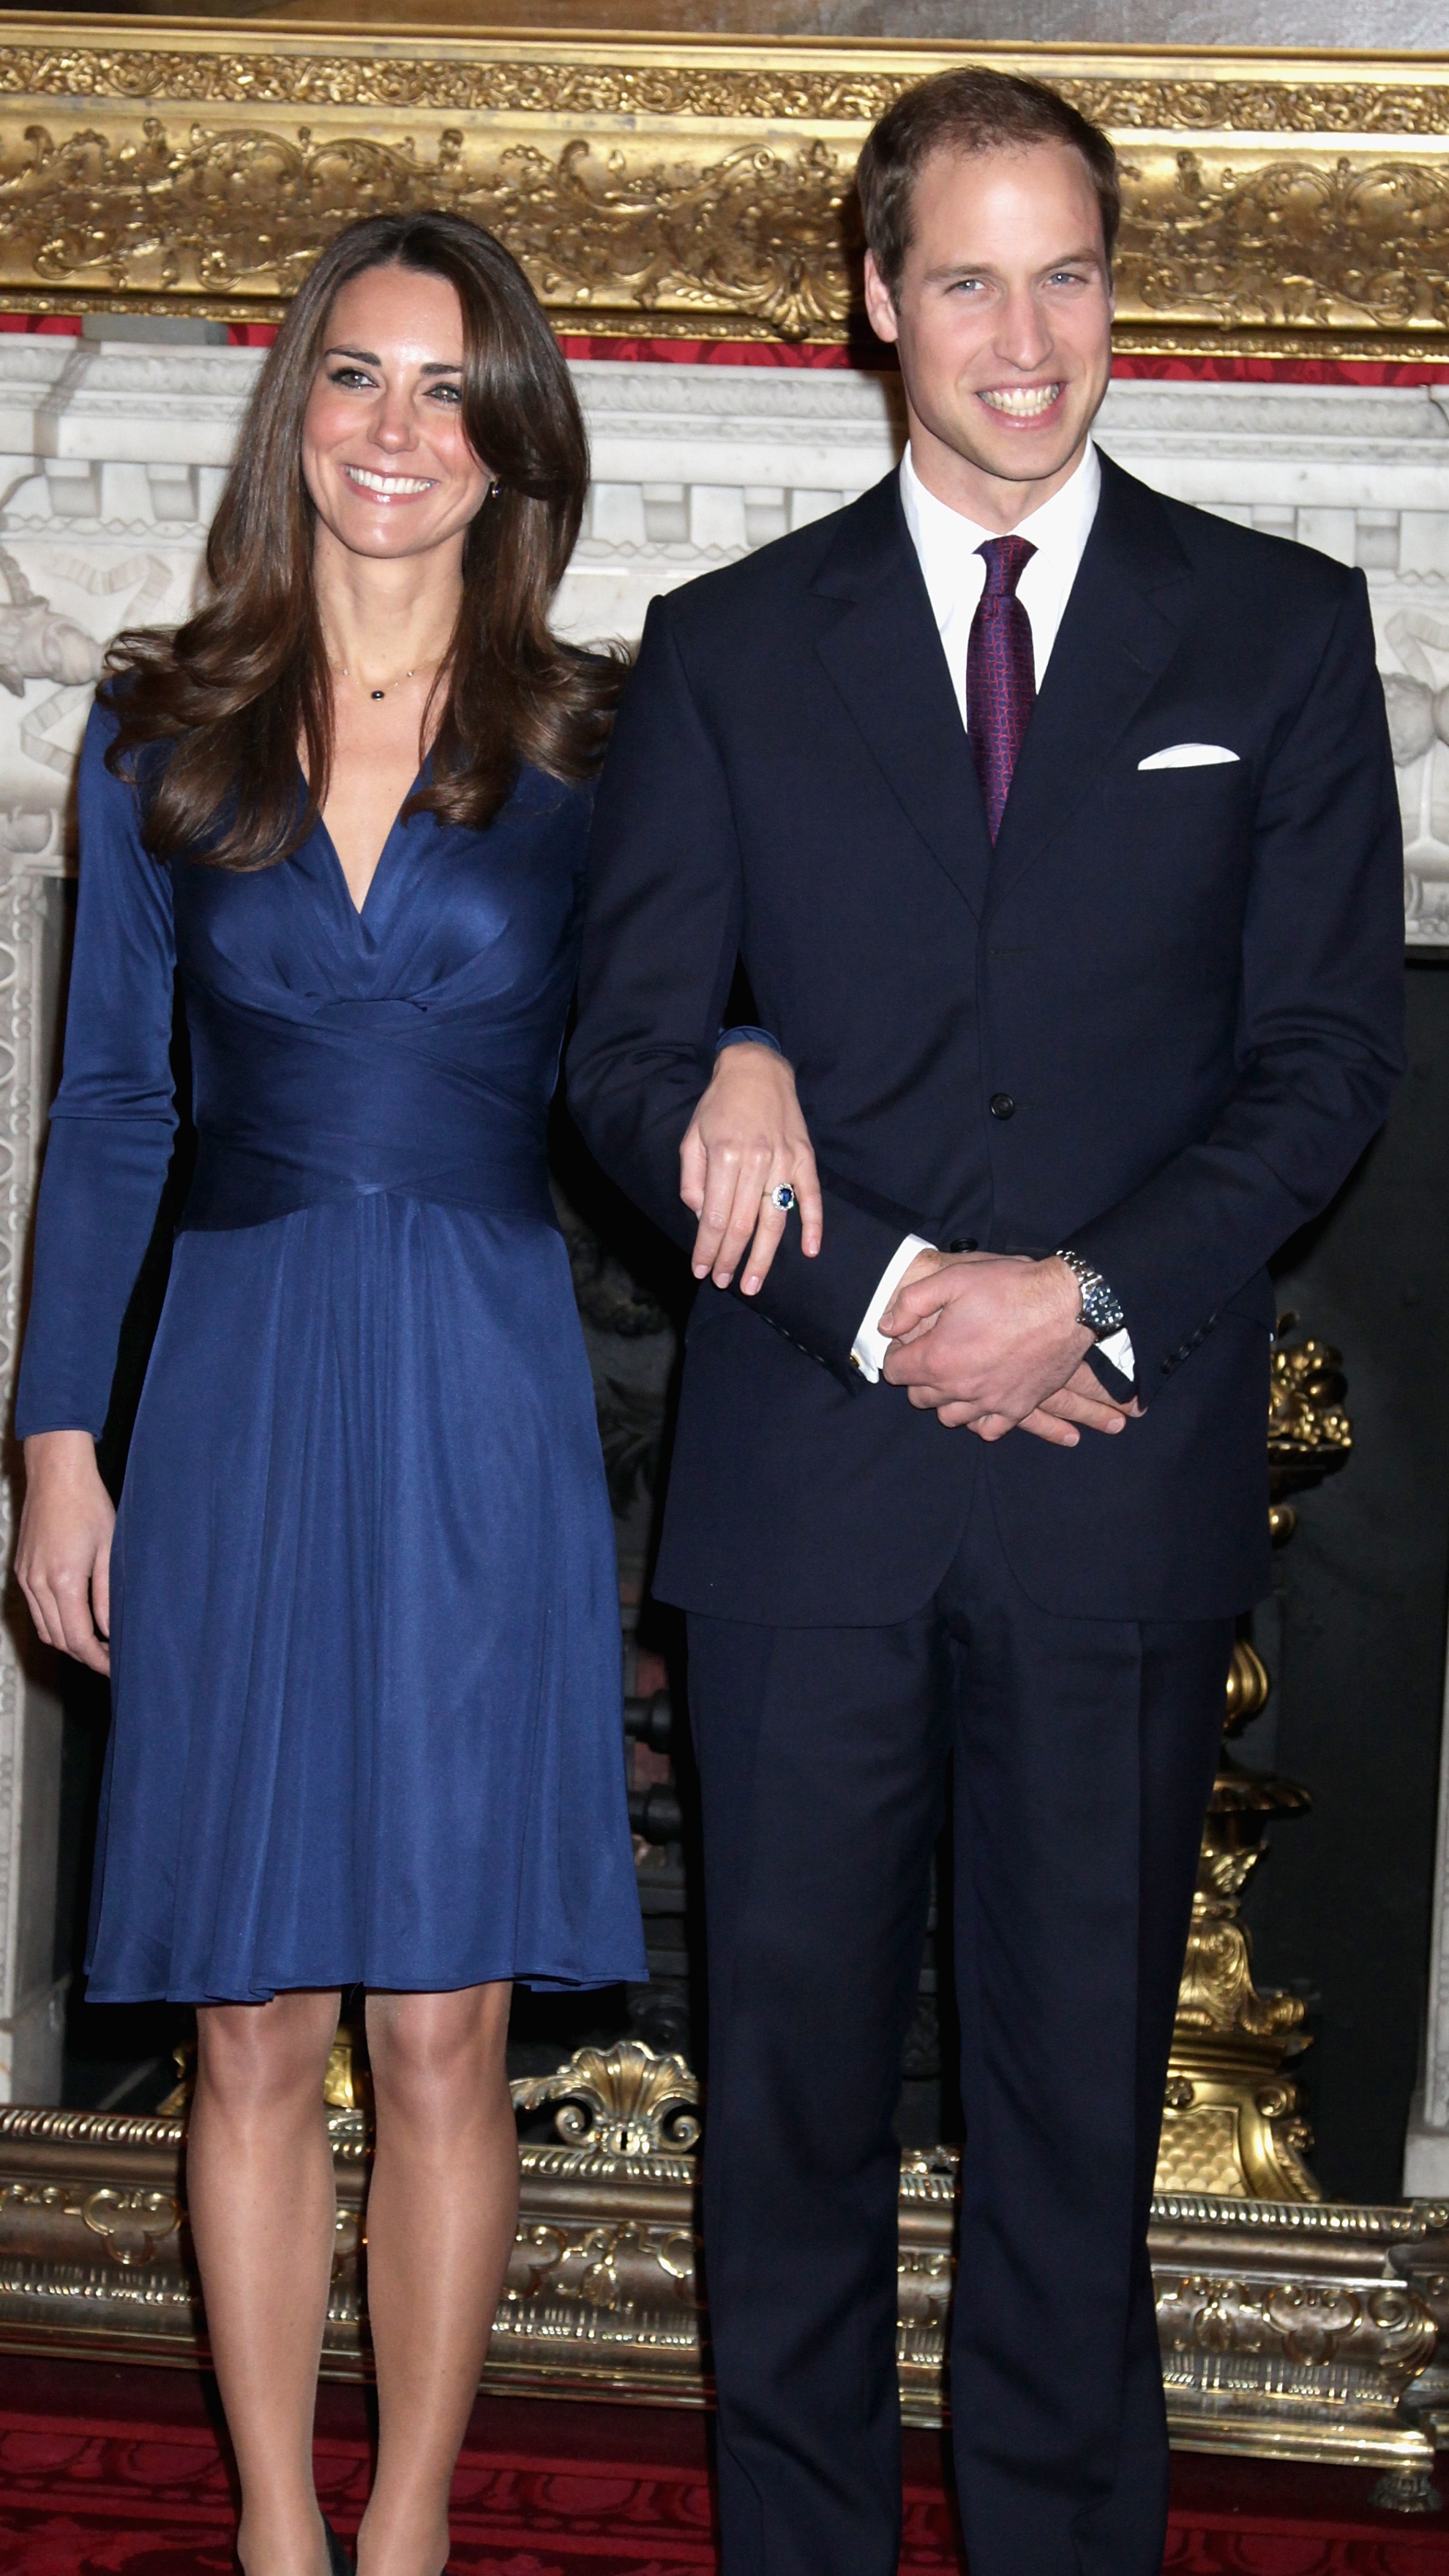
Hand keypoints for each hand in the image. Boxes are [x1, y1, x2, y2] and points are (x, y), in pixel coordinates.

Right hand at [17, 1430, 114, 1672]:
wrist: (56, 1476)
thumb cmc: (89, 1506)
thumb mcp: (109, 1551)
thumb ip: (108, 1596)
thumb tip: (110, 1631)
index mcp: (64, 1580)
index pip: (79, 1638)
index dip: (97, 1659)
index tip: (114, 1666)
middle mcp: (38, 1584)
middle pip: (59, 1640)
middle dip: (85, 1655)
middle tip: (110, 1658)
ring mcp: (26, 1578)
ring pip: (44, 1629)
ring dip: (68, 1642)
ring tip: (96, 1643)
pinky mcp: (21, 1571)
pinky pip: (36, 1611)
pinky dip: (54, 1623)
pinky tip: (76, 1619)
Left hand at [679, 1041, 822, 1294]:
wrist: (756, 1069)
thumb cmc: (718, 1105)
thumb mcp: (691, 1137)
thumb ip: (693, 1180)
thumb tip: (702, 1218)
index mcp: (724, 1155)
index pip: (716, 1217)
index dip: (707, 1248)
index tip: (701, 1270)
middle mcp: (756, 1160)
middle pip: (744, 1225)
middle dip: (731, 1259)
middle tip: (724, 1283)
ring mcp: (785, 1160)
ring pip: (775, 1219)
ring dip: (764, 1256)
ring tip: (753, 1283)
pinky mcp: (805, 1157)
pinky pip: (812, 1197)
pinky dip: (813, 1225)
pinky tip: (808, 1251)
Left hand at [879, 1251, 1137, 1444]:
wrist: (1068, 1304)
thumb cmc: (1010, 1288)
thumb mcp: (953, 1279)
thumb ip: (911, 1303)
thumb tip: (887, 1327)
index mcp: (937, 1358)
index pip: (895, 1371)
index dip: (898, 1353)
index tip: (910, 1341)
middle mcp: (960, 1388)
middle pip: (919, 1397)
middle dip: (919, 1377)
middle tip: (934, 1353)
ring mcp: (990, 1402)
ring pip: (950, 1417)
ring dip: (946, 1399)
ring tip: (957, 1376)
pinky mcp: (1018, 1407)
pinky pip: (987, 1430)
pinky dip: (978, 1419)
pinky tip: (981, 1400)